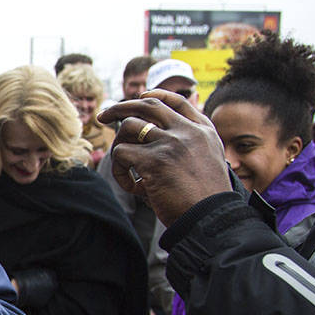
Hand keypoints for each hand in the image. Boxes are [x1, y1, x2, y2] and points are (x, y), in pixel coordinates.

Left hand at [96, 90, 229, 225]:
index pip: (176, 101)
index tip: (141, 96)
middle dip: (120, 106)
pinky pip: (121, 154)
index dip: (155, 95)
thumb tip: (148, 142)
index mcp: (204, 131)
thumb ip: (187, 147)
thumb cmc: (205, 201)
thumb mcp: (208, 163)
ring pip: (128, 127)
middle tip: (103, 116)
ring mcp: (171, 142)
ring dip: (118, 147)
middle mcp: (188, 131)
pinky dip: (119, 171)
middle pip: (147, 105)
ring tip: (125, 169)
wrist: (211, 220)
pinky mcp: (154, 160)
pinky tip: (133, 187)